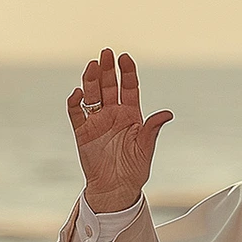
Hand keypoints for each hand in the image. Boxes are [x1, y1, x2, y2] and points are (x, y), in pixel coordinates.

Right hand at [66, 48, 171, 212]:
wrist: (116, 189)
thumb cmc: (134, 170)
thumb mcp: (146, 149)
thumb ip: (152, 129)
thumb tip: (167, 113)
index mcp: (131, 115)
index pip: (129, 87)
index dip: (127, 72)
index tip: (125, 58)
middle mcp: (113, 114)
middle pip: (109, 86)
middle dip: (107, 69)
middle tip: (105, 53)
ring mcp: (96, 122)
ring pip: (92, 95)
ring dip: (90, 80)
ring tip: (91, 66)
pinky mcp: (82, 132)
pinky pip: (76, 114)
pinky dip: (75, 103)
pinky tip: (77, 93)